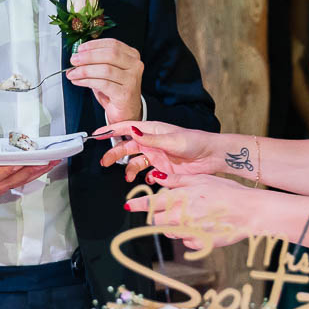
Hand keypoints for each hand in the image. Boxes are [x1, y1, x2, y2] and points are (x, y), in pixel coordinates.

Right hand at [0, 159, 56, 204]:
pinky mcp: (2, 186)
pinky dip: (33, 172)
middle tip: (48, 158)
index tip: (19, 162)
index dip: (7, 170)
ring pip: (21, 180)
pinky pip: (20, 180)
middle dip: (31, 168)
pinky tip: (45, 164)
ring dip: (38, 170)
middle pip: (14, 178)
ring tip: (54, 159)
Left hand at [67, 38, 143, 125]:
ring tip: (73, 73)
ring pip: (105, 69)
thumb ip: (97, 61)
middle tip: (74, 60)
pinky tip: (79, 81)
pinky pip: (103, 84)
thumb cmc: (116, 91)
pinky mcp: (125, 93)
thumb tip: (78, 56)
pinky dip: (87, 81)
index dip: (94, 45)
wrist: (126, 112)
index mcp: (131, 56)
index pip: (113, 44)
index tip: (80, 49)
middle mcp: (135, 66)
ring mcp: (132, 80)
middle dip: (88, 56)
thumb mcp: (108, 71)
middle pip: (110, 54)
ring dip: (85, 70)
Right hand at [96, 120, 227, 182]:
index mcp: (152, 130)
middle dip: (114, 154)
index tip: (97, 134)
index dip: (111, 130)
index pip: (127, 128)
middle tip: (105, 162)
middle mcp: (152, 142)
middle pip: (127, 147)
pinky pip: (148, 173)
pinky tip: (150, 180)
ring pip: (135, 162)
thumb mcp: (172, 140)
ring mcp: (157, 155)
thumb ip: (151, 138)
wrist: (211, 156)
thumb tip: (132, 131)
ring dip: (129, 170)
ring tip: (127, 177)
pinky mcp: (163, 168)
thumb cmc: (195, 142)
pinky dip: (145, 178)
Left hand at [124, 174, 259, 249]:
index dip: (138, 205)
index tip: (128, 205)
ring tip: (195, 217)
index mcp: (180, 198)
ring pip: (172, 232)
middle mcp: (181, 217)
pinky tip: (205, 226)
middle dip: (161, 217)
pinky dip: (192, 235)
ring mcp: (189, 232)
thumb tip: (157, 177)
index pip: (151, 203)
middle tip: (174, 211)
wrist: (249, 211)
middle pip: (158, 221)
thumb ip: (176, 180)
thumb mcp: (201, 179)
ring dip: (176, 226)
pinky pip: (187, 242)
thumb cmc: (228, 193)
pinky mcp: (199, 244)